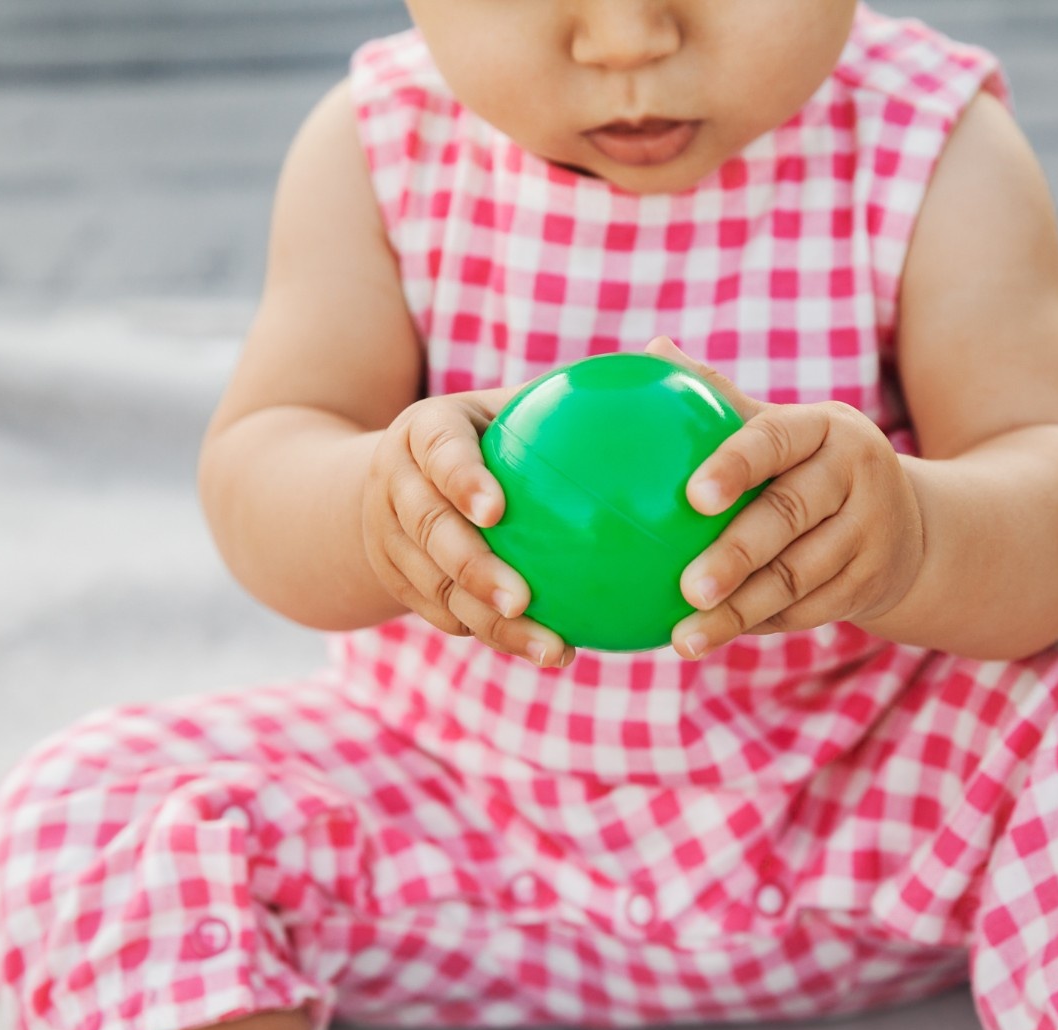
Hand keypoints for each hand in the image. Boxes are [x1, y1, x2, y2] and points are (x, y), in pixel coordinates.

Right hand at [362, 386, 575, 667]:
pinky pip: (446, 616)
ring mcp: (390, 540)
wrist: (398, 479)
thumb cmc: (488, 432)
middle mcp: (397, 485)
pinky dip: (494, 637)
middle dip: (473, 569)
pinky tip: (553, 650)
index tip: (496, 510)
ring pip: (438, 588)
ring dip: (491, 624)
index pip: (439, 453)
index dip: (461, 480)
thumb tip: (667, 352)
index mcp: (424, 432)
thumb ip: (574, 391)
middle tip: (522, 598)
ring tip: (553, 649)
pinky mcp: (397, 583)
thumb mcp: (512, 401)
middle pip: (430, 532)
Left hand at [647, 338, 924, 659]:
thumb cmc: (810, 466)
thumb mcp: (782, 429)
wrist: (907, 523)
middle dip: (736, 556)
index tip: (693, 496)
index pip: (778, 438)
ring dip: (739, 611)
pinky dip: (758, 626)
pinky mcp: (869, 584)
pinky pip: (806, 611)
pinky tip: (712, 637)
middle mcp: (856, 475)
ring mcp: (869, 534)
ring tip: (685, 637)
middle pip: (789, 517)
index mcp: (826, 428)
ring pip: (797, 578)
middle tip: (687, 587)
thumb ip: (720, 399)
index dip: (737, 464)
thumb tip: (652, 351)